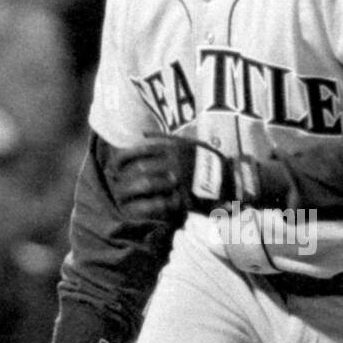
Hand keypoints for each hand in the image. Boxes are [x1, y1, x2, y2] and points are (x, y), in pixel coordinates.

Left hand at [105, 137, 238, 223]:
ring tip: (122, 195)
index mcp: (173, 147)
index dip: (122, 158)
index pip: (139, 150)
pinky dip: (144, 206)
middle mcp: (174, 163)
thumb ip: (164, 138)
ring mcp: (178, 181)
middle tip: (115, 182)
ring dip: (130, 191)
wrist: (228, 179)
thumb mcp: (187, 142)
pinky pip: (158, 202)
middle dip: (123, 176)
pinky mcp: (183, 199)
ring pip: (146, 184)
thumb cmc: (204, 159)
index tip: (114, 165)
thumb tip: (142, 134)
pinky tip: (135, 208)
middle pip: (140, 168)